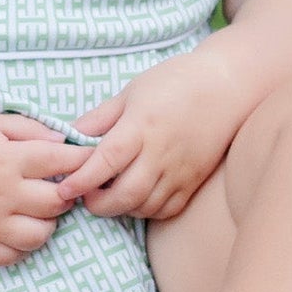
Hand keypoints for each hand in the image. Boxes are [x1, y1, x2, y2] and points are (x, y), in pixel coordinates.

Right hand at [0, 109, 79, 265]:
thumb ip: (29, 129)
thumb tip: (62, 141)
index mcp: (7, 159)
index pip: (60, 163)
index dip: (81, 160)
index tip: (90, 158)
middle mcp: (1, 193)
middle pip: (56, 203)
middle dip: (69, 194)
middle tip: (64, 186)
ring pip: (38, 235)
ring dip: (48, 223)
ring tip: (42, 211)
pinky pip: (10, 257)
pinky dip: (22, 248)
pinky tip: (20, 230)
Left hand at [59, 48, 244, 223]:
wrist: (228, 85)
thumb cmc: (176, 81)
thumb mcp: (132, 91)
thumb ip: (100, 117)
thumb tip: (68, 136)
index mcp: (142, 125)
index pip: (106, 161)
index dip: (81, 180)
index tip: (64, 188)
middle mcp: (161, 152)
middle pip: (125, 195)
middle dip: (98, 204)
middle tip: (86, 195)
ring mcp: (181, 170)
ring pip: (145, 207)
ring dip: (121, 208)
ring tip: (111, 193)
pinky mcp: (194, 180)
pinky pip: (167, 209)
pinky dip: (147, 210)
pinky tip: (138, 196)